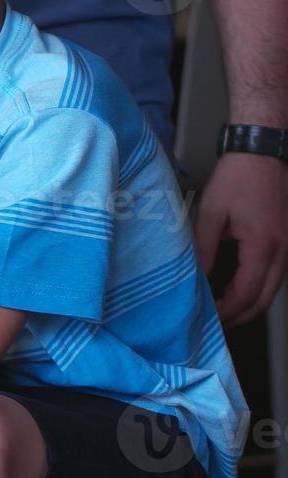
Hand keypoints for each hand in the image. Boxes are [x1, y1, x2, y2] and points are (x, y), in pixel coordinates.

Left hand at [194, 151, 287, 323]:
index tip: (210, 319)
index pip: (247, 293)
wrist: (263, 153)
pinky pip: (276, 273)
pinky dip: (259, 287)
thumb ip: (204, 249)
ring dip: (251, 303)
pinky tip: (240, 289)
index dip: (228, 311)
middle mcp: (283, 251)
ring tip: (225, 311)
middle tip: (217, 324)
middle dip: (241, 315)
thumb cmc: (237, 179)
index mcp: (263, 246)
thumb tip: (198, 277)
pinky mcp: (287, 240)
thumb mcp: (211, 213)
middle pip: (266, 299)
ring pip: (274, 288)